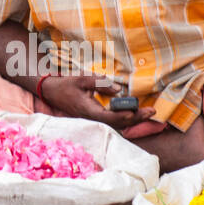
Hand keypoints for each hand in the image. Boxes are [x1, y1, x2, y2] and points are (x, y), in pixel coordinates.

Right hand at [39, 76, 156, 131]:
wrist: (51, 92)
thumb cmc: (66, 85)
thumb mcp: (83, 80)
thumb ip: (101, 83)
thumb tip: (120, 90)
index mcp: (88, 110)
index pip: (110, 117)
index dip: (125, 115)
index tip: (138, 110)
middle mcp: (92, 118)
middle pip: (118, 124)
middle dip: (136, 119)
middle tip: (152, 112)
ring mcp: (93, 120)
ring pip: (116, 124)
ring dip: (132, 119)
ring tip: (147, 113)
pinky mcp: (94, 118)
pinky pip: (112, 121)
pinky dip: (125, 118)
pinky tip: (134, 113)